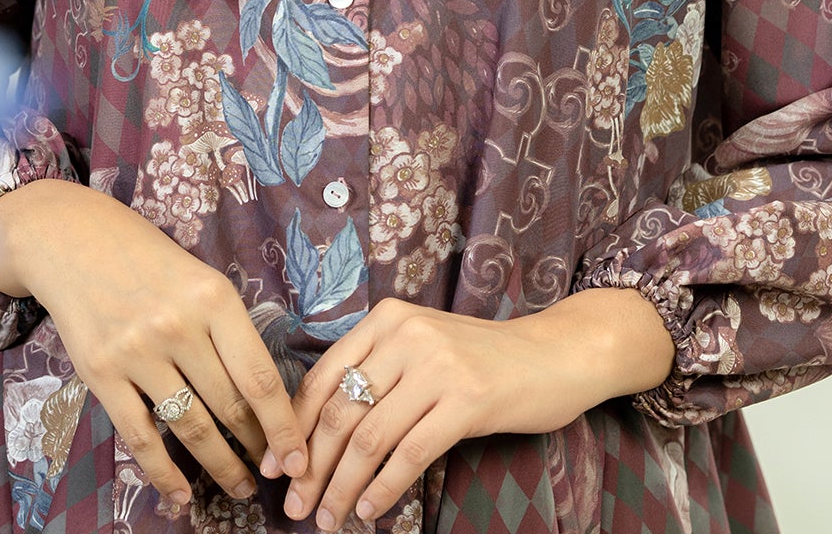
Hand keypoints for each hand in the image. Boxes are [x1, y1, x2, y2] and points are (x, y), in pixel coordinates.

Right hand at [0, 179, 307, 508]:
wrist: (72, 240)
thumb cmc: (147, 258)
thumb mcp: (200, 277)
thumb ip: (228, 327)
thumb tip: (265, 394)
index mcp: (213, 297)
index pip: (260, 376)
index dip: (283, 426)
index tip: (296, 458)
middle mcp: (178, 326)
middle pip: (229, 406)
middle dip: (256, 448)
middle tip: (272, 472)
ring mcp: (136, 352)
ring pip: (190, 427)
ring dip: (220, 466)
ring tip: (238, 486)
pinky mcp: (100, 374)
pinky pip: (141, 437)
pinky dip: (164, 474)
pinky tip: (182, 496)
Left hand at [267, 290, 674, 529]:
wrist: (554, 354)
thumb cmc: (481, 358)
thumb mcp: (421, 348)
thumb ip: (377, 372)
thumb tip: (317, 431)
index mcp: (386, 318)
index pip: (323, 377)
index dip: (295, 427)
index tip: (277, 467)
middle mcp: (406, 335)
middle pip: (340, 410)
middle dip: (312, 465)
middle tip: (296, 505)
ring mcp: (437, 366)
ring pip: (369, 437)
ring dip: (343, 486)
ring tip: (330, 519)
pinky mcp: (467, 400)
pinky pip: (410, 454)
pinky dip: (384, 487)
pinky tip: (371, 510)